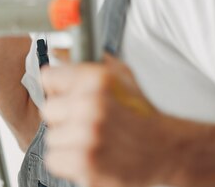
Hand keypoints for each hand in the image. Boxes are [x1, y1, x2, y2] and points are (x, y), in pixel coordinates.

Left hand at [40, 55, 165, 186]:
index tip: (67, 94)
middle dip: (63, 116)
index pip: (48, 77)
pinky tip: (88, 156)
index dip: (58, 87)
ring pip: (51, 137)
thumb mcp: (119, 76)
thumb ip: (85, 60)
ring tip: (90, 140)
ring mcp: (87, 137)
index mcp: (95, 80)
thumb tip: (56, 50)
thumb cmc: (139, 112)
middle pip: (48, 109)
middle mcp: (90, 106)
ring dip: (66, 141)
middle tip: (84, 121)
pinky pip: (53, 160)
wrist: (167, 150)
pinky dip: (67, 162)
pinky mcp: (85, 165)